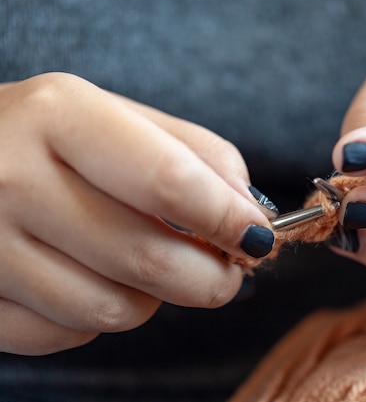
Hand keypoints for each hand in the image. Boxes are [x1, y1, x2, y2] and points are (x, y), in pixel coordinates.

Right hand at [0, 73, 274, 354]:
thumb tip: (249, 213)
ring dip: (154, 296)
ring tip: (145, 262)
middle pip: (149, 258)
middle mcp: (12, 177)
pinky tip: (92, 276)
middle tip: (228, 269)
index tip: (257, 237)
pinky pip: (71, 333)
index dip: (227, 219)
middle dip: (212, 277)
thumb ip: (196, 156)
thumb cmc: (54, 139)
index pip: (169, 182)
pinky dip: (100, 314)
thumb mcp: (121, 119)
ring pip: (115, 309)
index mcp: (60, 115)